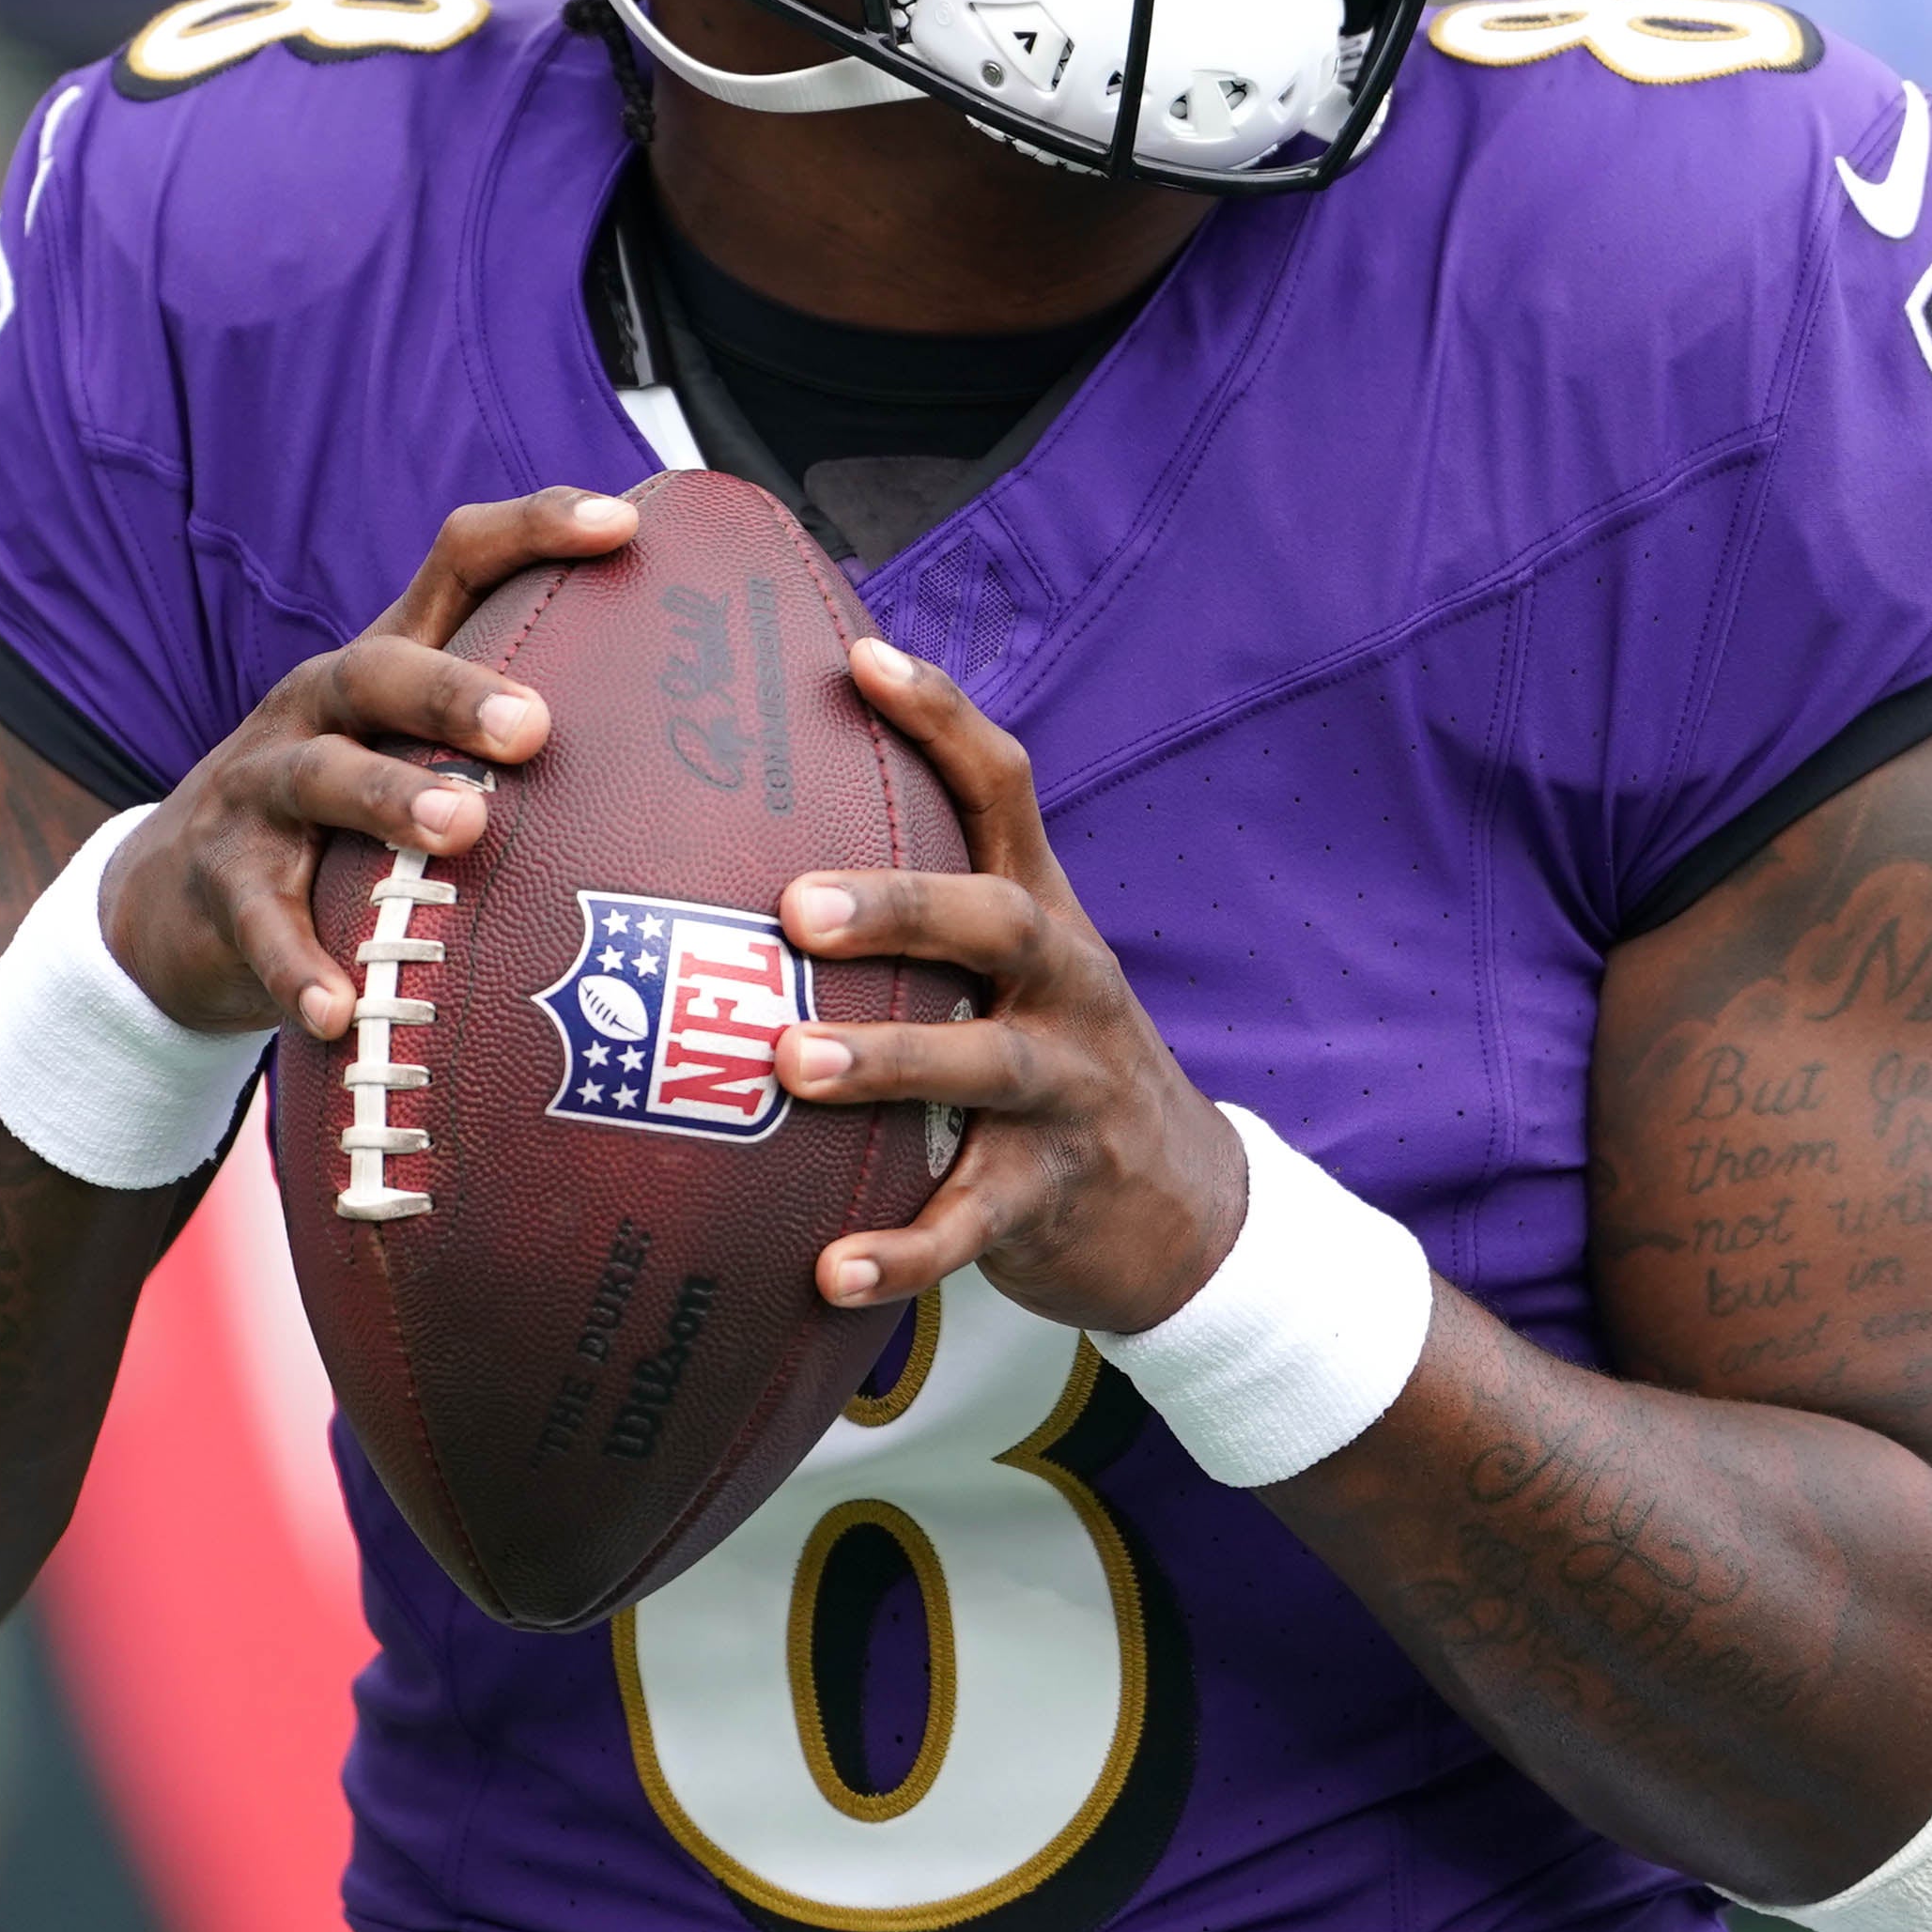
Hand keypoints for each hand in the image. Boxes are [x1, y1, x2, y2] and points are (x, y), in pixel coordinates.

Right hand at [92, 489, 638, 1037]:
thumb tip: (690, 751)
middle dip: (457, 690)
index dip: (533, 531)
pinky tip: (341, 1007)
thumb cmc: (343, 821)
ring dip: (391, 800)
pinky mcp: (224, 884)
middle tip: (536, 728)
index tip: (623, 525)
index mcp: (385, 665)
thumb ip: (511, 739)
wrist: (172, 900)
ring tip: (462, 831)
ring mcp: (262, 790)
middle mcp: (320, 707)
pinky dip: (299, 964)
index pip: (457, 564)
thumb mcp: (412, 753)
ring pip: (321, 776)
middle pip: (382, 668)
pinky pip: (261, 923)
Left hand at [771, 641, 1249, 1335]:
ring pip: (983, 1065)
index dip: (941, 719)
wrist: (1185, 1211)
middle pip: (996, 918)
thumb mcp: (1012, 970)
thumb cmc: (1048, 1062)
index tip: (860, 658)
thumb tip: (746, 830)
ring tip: (788, 1066)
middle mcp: (1062, 985)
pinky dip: (903, 1251)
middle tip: (794, 906)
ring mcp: (1065, 1091)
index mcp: (1040, 912)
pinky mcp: (1052, 1195)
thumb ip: (919, 908)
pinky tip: (828, 1273)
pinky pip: (974, 1224)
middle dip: (900, 903)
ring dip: (887, 1062)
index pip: (1002, 789)